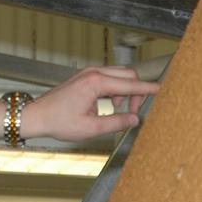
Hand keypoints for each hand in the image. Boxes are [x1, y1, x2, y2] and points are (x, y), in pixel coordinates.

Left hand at [22, 66, 159, 141]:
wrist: (37, 115)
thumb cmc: (59, 121)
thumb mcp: (91, 128)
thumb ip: (116, 123)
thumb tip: (135, 119)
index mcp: (96, 83)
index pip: (130, 83)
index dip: (148, 88)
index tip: (163, 89)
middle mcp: (93, 72)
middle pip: (128, 74)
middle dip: (136, 92)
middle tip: (132, 112)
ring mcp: (89, 72)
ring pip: (119, 75)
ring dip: (125, 91)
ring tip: (118, 111)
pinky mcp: (86, 76)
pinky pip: (109, 78)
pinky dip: (115, 89)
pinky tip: (109, 106)